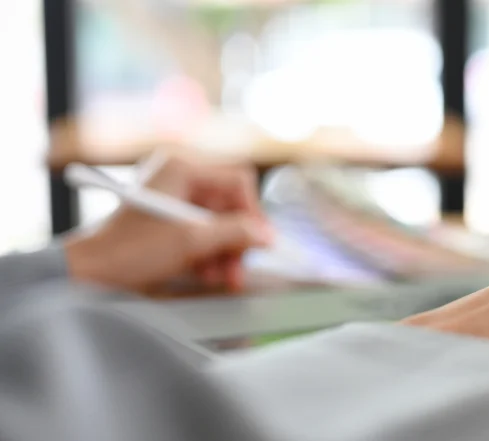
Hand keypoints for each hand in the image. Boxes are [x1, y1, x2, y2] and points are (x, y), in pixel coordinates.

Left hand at [64, 153, 271, 292]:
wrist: (89, 271)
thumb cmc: (130, 249)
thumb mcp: (191, 241)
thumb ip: (236, 234)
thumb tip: (268, 235)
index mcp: (183, 167)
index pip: (238, 182)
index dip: (252, 213)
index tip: (258, 241)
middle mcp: (180, 176)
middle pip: (230, 205)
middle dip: (237, 240)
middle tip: (238, 268)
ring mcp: (175, 197)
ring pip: (220, 222)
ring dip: (225, 252)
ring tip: (221, 277)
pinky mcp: (171, 218)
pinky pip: (204, 232)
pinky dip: (210, 253)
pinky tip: (207, 272)